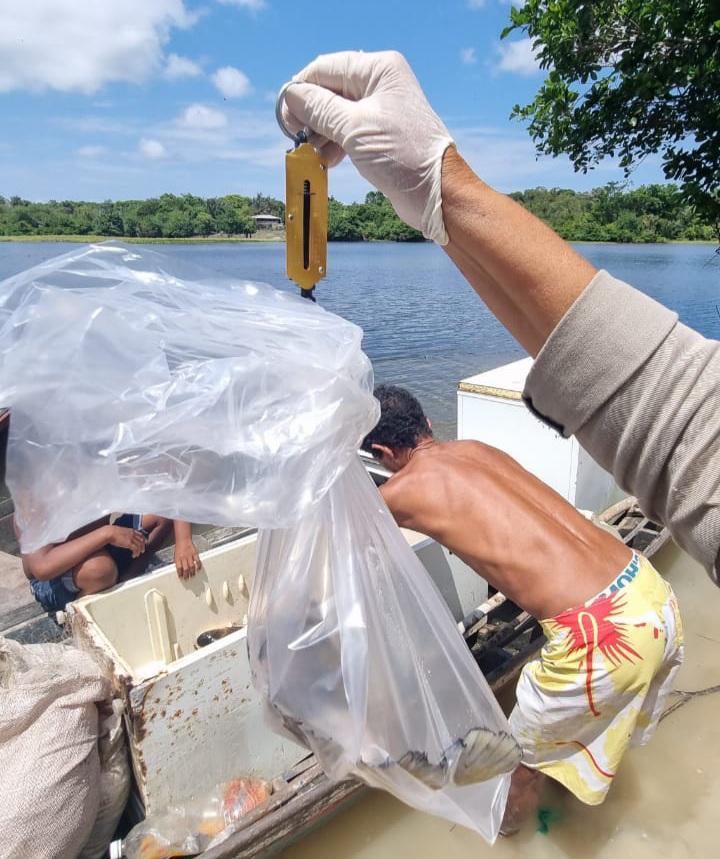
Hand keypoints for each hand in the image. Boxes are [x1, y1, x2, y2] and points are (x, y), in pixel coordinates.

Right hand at [106, 525, 145, 557]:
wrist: (109, 532)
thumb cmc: (111, 532)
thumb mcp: (120, 531)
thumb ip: (124, 533)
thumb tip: (123, 537)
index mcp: (131, 530)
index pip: (140, 534)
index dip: (143, 539)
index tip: (144, 543)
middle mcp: (133, 534)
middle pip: (142, 540)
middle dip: (143, 546)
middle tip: (142, 551)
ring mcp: (131, 538)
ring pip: (140, 545)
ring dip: (139, 551)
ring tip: (137, 555)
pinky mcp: (129, 543)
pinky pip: (136, 549)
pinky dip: (136, 553)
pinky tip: (133, 556)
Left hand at [175, 539, 200, 578]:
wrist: (183, 540)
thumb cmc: (179, 548)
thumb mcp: (176, 555)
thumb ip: (178, 562)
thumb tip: (180, 570)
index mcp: (178, 558)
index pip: (179, 568)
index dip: (180, 574)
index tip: (181, 577)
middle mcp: (183, 557)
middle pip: (185, 568)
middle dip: (187, 575)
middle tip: (187, 578)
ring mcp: (189, 555)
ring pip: (191, 566)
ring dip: (192, 572)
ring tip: (193, 575)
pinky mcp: (195, 553)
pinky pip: (197, 561)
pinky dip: (198, 565)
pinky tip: (198, 568)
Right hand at [283, 50, 453, 243]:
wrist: (436, 193)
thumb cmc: (404, 155)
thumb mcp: (354, 129)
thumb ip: (319, 109)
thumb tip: (291, 95)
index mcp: (378, 70)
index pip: (325, 69)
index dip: (301, 91)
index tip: (286, 118)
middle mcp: (380, 84)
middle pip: (329, 91)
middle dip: (310, 115)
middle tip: (296, 138)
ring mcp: (380, 110)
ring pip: (335, 114)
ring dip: (319, 133)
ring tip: (311, 153)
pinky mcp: (380, 134)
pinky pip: (346, 132)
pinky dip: (333, 144)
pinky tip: (325, 160)